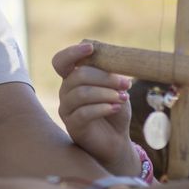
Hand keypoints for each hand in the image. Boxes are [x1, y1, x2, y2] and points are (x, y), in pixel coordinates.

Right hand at [52, 40, 136, 173]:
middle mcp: (65, 91)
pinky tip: (116, 108)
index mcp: (73, 78)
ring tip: (123, 97)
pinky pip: (83, 113)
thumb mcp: (115, 88)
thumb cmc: (114, 110)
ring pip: (81, 93)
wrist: (116, 139)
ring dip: (106, 93)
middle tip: (127, 83)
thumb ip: (109, 73)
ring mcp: (66, 109)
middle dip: (105, 77)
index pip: (61, 61)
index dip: (72, 52)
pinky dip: (102, 108)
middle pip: (78, 75)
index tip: (90, 48)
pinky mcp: (72, 125)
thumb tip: (112, 60)